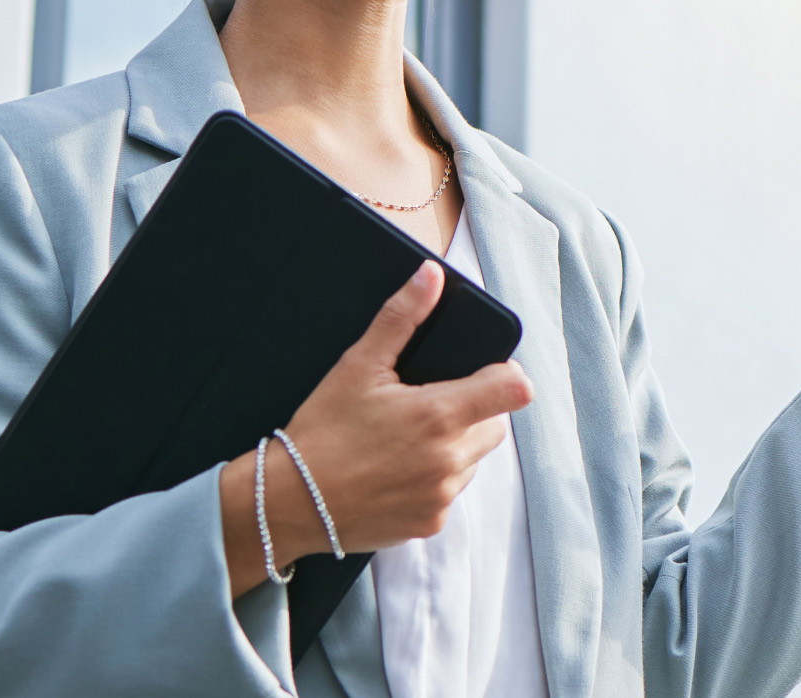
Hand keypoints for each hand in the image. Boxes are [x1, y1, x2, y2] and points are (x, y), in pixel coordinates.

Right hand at [220, 261, 532, 596]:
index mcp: (439, 416)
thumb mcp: (357, 367)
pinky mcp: (429, 523)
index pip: (514, 389)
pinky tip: (398, 470)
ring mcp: (441, 496)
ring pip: (474, 460)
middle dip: (474, 411)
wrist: (286, 504)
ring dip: (455, 447)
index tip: (485, 372)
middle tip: (429, 405)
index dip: (506, 375)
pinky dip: (435, 480)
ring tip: (409, 439)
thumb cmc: (321, 432)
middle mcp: (449, 460)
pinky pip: (450, 492)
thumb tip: (431, 276)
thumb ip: (400, 318)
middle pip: (495, 425)